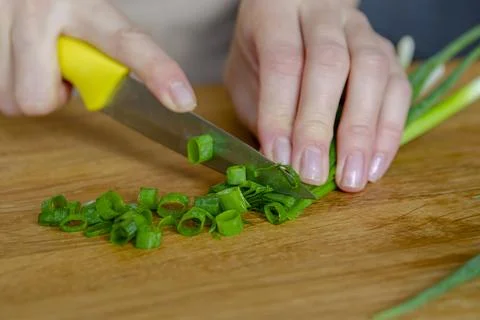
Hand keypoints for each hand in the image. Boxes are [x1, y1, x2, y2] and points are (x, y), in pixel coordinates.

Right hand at [0, 0, 195, 116]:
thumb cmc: (55, 2)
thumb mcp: (86, 11)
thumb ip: (104, 46)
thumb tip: (117, 90)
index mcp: (83, 3)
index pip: (126, 42)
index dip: (156, 72)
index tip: (182, 101)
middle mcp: (39, 6)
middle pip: (41, 99)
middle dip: (50, 94)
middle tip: (51, 67)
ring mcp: (0, 16)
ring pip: (13, 100)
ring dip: (23, 87)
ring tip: (27, 54)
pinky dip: (5, 80)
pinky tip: (11, 54)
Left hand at [224, 0, 411, 191]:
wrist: (298, 12)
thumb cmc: (264, 51)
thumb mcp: (245, 74)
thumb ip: (259, 111)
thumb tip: (277, 162)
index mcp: (277, 14)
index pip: (282, 63)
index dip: (280, 114)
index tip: (280, 159)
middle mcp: (323, 15)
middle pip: (329, 65)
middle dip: (320, 126)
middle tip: (314, 174)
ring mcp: (361, 30)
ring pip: (371, 72)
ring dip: (362, 132)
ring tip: (353, 177)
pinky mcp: (388, 51)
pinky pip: (398, 88)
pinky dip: (389, 130)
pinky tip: (375, 164)